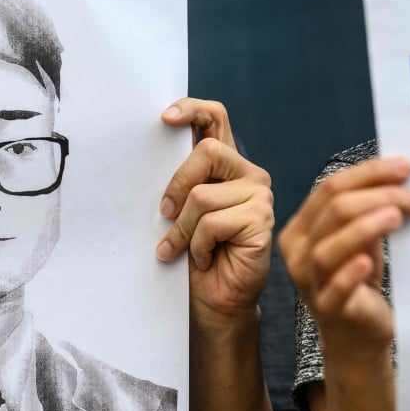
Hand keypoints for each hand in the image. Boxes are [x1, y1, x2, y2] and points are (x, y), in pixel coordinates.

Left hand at [155, 98, 273, 324]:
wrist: (211, 300)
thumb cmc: (190, 255)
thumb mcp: (176, 212)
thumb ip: (175, 183)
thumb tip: (147, 154)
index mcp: (225, 165)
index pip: (215, 118)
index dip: (192, 110)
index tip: (164, 117)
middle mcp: (248, 174)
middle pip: (207, 152)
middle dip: (176, 186)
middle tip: (163, 216)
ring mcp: (260, 196)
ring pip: (202, 196)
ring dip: (182, 229)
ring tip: (181, 250)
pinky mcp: (262, 221)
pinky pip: (213, 223)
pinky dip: (196, 246)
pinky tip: (204, 259)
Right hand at [278, 157, 409, 367]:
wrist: (355, 333)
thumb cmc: (359, 281)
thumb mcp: (360, 241)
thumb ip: (367, 212)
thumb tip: (398, 175)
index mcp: (301, 228)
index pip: (329, 188)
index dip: (368, 173)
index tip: (404, 167)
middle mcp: (297, 252)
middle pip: (332, 211)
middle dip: (377, 195)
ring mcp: (309, 280)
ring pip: (328, 247)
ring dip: (365, 227)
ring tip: (397, 216)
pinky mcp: (329, 308)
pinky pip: (334, 288)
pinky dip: (350, 273)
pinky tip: (368, 262)